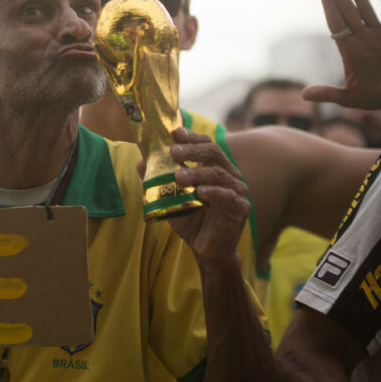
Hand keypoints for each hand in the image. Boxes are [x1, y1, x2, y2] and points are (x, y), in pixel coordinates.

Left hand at [167, 128, 249, 263]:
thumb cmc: (191, 220)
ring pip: (218, 173)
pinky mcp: (240, 208)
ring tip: (178, 175)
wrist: (206, 249)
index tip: (175, 132)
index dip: (192, 137)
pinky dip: (214, 192)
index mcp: (214, 167)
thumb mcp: (169, 198)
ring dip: (197, 172)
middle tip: (173, 151)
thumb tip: (140, 162)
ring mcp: (237, 190)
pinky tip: (200, 193)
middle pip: (214, 153)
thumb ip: (157, 180)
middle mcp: (228, 174)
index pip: (206, 144)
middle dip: (192, 150)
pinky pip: (228, 196)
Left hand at [303, 0, 380, 113]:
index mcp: (350, 51)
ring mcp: (380, 37)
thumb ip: (328, 94)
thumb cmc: (374, 98)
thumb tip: (304, 96)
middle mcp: (363, 40)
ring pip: (367, 10)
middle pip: (348, 11)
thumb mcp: (349, 98)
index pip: (337, 24)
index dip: (330, 8)